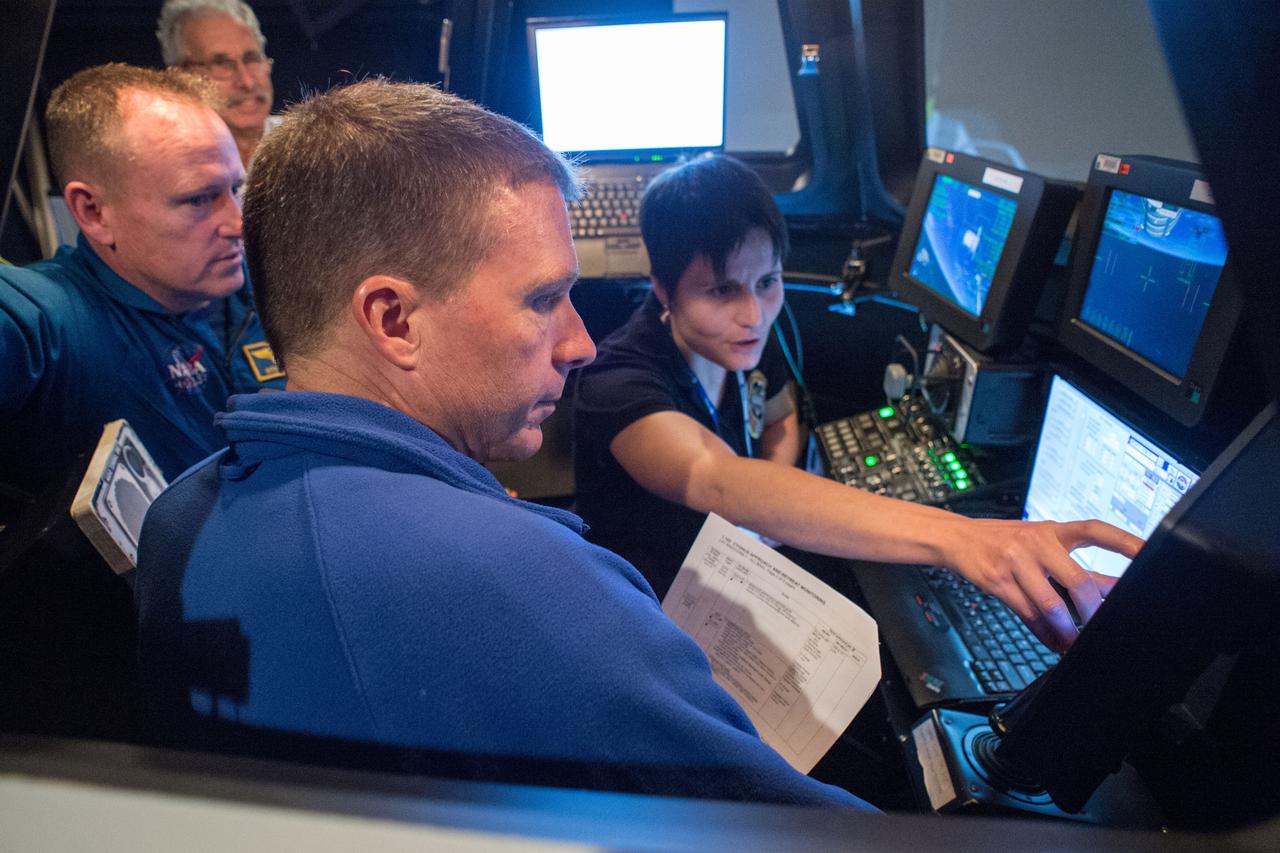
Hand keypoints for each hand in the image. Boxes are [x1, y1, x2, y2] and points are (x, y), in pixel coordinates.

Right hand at [943, 518, 1143, 652]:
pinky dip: (1044, 633)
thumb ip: (1073, 564)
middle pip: (1077, 580)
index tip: (1148, 554)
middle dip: (1092, 611)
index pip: (1095, 530)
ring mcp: (1016, 562)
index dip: (1124, 541)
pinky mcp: (998, 581)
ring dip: (1067, 630)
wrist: (958, 538)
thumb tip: (1113, 589)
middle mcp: (1037, 542)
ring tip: (1073, 641)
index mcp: (1053, 530)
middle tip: (1099, 626)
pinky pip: (1027, 614)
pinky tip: (1052, 641)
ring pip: (1051, 604)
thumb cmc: (1005, 540)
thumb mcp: (1040, 541)